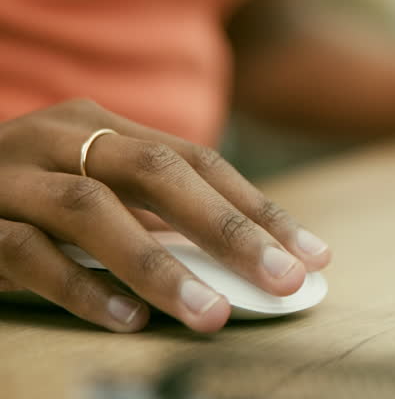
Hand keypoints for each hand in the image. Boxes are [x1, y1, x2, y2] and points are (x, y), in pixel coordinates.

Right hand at [0, 99, 330, 332]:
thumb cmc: (23, 195)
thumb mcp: (89, 187)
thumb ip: (152, 212)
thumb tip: (246, 263)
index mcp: (101, 124)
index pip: (198, 162)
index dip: (260, 208)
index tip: (314, 256)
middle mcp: (58, 139)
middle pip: (156, 173)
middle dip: (229, 229)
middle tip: (284, 280)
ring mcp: (9, 176)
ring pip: (91, 211)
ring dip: (159, 265)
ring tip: (211, 314)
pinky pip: (23, 253)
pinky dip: (78, 287)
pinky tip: (124, 320)